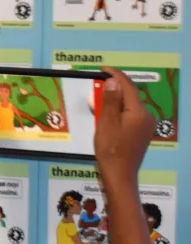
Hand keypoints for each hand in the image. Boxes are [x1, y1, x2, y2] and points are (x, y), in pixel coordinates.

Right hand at [94, 68, 154, 185]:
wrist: (119, 174)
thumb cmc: (110, 149)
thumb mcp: (106, 122)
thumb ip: (111, 100)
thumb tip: (114, 81)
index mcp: (138, 112)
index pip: (128, 86)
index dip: (115, 75)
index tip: (102, 69)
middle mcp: (146, 116)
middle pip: (130, 95)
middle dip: (114, 88)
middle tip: (95, 86)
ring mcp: (146, 124)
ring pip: (130, 104)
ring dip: (115, 100)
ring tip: (98, 101)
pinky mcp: (142, 131)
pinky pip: (130, 114)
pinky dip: (118, 110)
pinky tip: (107, 114)